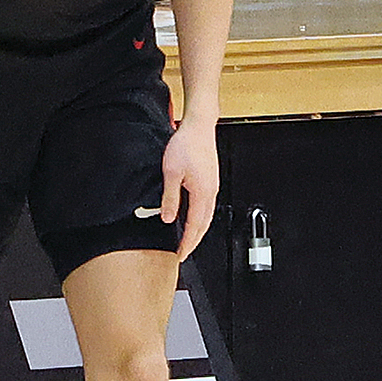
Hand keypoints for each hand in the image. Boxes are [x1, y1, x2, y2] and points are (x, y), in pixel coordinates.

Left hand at [160, 114, 219, 260]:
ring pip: (207, 215)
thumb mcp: (171, 173)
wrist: (199, 126)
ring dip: (199, 230)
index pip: (196, 225)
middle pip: (205, 224)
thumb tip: (168, 218)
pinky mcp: (211, 180)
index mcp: (203, 193)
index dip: (188, 242)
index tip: (181, 254)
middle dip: (195, 240)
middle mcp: (211, 191)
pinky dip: (201, 218)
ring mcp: (213, 186)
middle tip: (184, 252)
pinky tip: (193, 217)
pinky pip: (207, 206)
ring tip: (188, 239)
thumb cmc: (187, 145)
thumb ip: (170, 198)